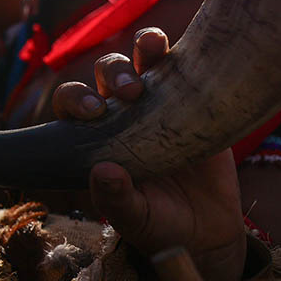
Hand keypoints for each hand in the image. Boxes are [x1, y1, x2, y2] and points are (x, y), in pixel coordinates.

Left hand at [51, 28, 245, 280]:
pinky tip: (183, 49)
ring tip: (154, 53)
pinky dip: (180, 51)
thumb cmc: (160, 224)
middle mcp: (122, 112)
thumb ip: (116, 199)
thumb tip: (102, 171)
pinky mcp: (194, 97)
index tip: (94, 111)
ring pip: (141, 59)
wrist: (208, 231)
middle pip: (107, 73)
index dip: (76, 99)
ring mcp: (159, 100)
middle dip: (113, 73)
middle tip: (130, 93)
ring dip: (143, 49)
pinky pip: (184, 64)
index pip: (72, 104)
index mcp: (96, 136)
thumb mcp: (136, 219)